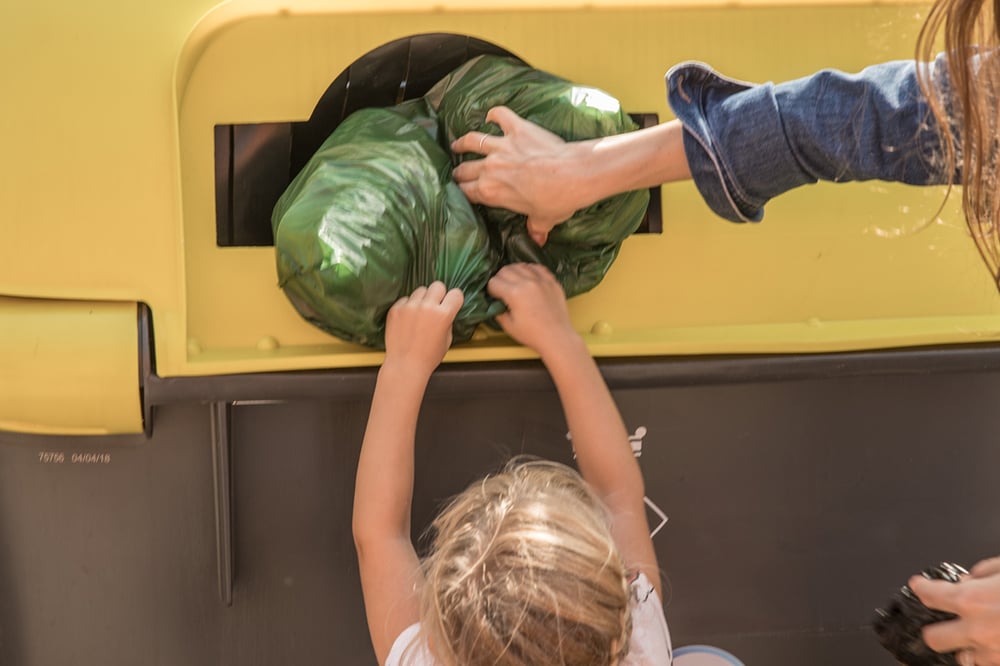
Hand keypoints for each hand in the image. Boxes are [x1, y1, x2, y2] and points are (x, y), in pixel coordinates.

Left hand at [384, 282, 463, 378]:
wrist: (405, 365)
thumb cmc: (428, 357)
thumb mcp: (447, 339)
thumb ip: (448, 320)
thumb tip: (446, 309)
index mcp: (443, 315)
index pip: (456, 293)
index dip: (455, 299)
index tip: (452, 302)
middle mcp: (427, 307)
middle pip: (438, 285)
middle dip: (439, 294)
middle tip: (436, 306)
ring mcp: (409, 306)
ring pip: (421, 290)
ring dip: (423, 299)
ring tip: (420, 313)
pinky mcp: (396, 309)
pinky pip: (406, 299)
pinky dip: (408, 306)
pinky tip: (408, 319)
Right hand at [451, 106, 581, 245]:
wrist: (573, 174)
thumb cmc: (557, 200)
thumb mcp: (543, 219)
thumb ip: (536, 228)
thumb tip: (538, 239)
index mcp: (491, 192)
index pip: (467, 193)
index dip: (463, 193)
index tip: (462, 192)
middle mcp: (490, 168)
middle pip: (465, 169)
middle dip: (459, 172)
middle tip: (457, 173)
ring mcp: (502, 146)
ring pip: (473, 141)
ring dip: (463, 143)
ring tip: (458, 145)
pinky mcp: (517, 129)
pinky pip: (500, 116)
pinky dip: (494, 114)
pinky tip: (491, 116)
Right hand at [486, 263, 576, 356]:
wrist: (556, 336)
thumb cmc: (532, 334)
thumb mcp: (508, 326)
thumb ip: (498, 310)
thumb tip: (494, 302)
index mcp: (515, 294)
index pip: (494, 282)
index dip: (491, 290)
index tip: (495, 297)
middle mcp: (527, 282)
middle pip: (505, 270)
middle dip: (499, 279)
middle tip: (502, 290)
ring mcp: (541, 280)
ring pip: (520, 265)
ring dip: (514, 272)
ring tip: (515, 283)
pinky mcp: (551, 281)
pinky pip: (537, 267)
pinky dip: (529, 270)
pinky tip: (528, 278)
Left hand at [912, 556, 999, 665]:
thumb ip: (983, 572)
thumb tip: (969, 579)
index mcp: (972, 600)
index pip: (929, 595)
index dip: (921, 588)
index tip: (918, 586)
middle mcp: (977, 630)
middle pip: (933, 638)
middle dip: (932, 628)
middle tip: (940, 621)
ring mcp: (992, 652)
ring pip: (963, 658)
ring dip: (965, 646)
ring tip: (976, 634)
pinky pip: (987, 663)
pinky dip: (988, 655)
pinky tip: (994, 643)